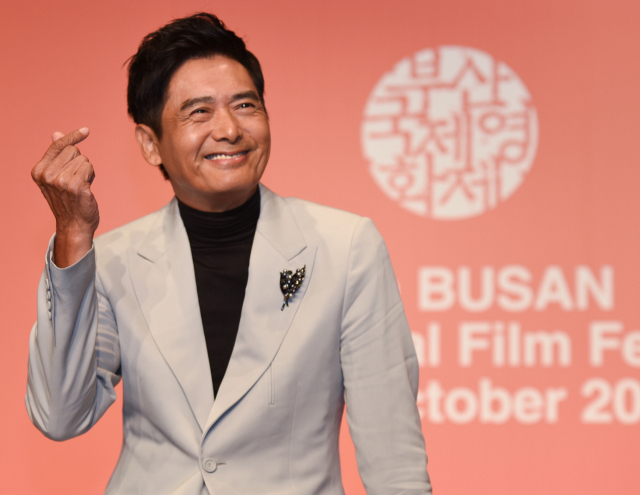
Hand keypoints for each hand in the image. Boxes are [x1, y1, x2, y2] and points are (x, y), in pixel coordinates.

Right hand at [31, 128, 98, 267]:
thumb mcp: (56, 177)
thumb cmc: (68, 201)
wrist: (73, 225)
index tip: (85, 131)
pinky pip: (89, 167)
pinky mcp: (75, 185)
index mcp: (39, 171)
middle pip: (73, 150)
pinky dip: (91, 176)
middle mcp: (47, 175)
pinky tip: (86, 188)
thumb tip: (56, 133)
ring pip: (83, 159)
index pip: (57, 146)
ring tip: (81, 186)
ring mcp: (60, 180)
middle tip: (76, 179)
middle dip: (79, 162)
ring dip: (86, 170)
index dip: (72, 137)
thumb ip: (57, 156)